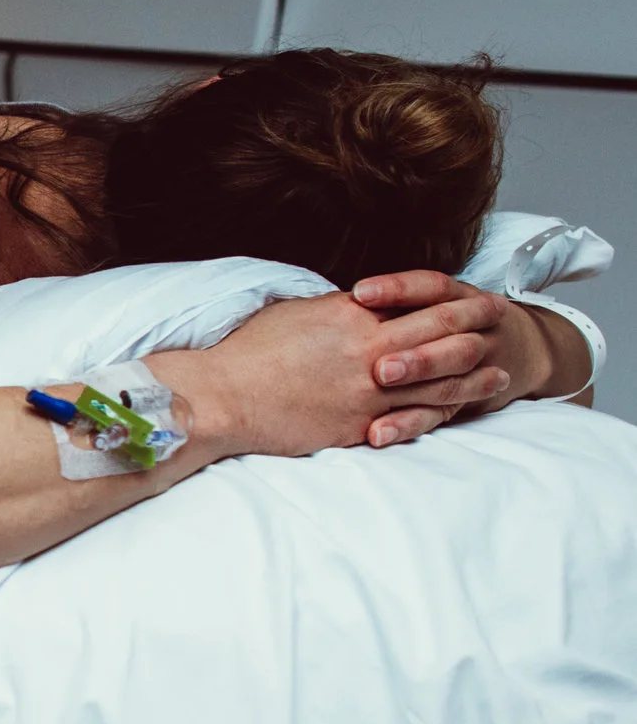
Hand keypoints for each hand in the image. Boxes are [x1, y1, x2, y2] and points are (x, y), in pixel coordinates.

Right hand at [165, 291, 506, 458]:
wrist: (221, 398)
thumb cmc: (248, 353)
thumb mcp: (295, 313)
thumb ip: (338, 309)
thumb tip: (363, 304)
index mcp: (353, 316)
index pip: (419, 301)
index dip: (453, 298)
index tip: (473, 297)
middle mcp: (369, 351)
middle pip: (442, 335)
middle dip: (476, 327)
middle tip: (502, 324)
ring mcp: (368, 392)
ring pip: (439, 382)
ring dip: (474, 376)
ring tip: (498, 374)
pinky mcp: (358, 426)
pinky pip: (414, 420)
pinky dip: (443, 413)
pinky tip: (458, 411)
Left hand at [353, 271, 548, 440]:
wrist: (519, 349)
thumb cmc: (448, 322)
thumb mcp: (435, 302)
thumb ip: (394, 303)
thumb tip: (336, 299)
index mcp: (459, 298)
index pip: (431, 288)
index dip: (397, 289)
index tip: (360, 294)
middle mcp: (473, 329)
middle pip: (446, 331)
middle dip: (413, 343)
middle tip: (378, 360)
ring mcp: (473, 368)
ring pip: (450, 374)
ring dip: (417, 376)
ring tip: (380, 382)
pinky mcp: (459, 403)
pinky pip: (437, 415)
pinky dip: (407, 424)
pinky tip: (378, 433)